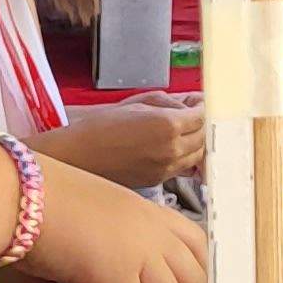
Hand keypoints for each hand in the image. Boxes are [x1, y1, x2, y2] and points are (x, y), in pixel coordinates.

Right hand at [14, 159, 209, 282]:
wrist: (18, 192)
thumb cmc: (44, 198)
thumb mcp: (99, 209)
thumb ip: (120, 236)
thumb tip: (118, 272)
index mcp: (151, 211)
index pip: (200, 246)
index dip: (204, 277)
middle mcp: (152, 230)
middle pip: (196, 279)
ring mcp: (138, 252)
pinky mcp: (115, 274)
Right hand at [37, 94, 207, 188]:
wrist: (79, 154)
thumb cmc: (102, 125)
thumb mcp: (138, 102)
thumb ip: (170, 101)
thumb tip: (192, 101)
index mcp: (167, 125)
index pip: (200, 117)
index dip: (201, 108)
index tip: (198, 104)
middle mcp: (171, 149)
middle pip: (202, 138)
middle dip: (200, 125)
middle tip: (193, 116)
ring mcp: (166, 168)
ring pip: (195, 156)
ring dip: (195, 143)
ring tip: (184, 132)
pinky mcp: (158, 180)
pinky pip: (181, 169)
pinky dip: (183, 157)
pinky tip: (172, 147)